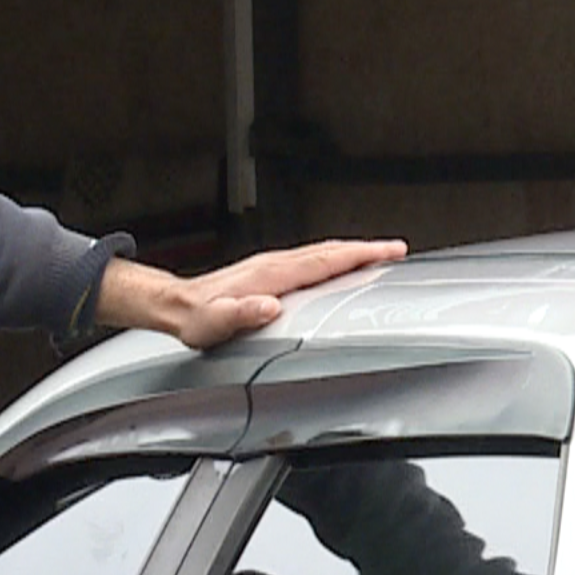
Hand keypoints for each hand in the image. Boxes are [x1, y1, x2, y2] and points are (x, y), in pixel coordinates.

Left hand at [100, 239, 408, 350]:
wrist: (177, 306)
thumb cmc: (197, 319)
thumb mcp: (215, 323)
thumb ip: (240, 314)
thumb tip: (267, 306)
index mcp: (271, 274)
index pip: (324, 260)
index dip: (358, 255)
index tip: (387, 252)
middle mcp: (275, 264)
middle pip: (330, 251)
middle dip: (365, 250)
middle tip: (397, 250)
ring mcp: (273, 266)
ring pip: (322, 254)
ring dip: (352, 254)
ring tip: (378, 257)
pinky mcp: (270, 273)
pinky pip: (312, 263)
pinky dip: (333, 261)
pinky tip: (339, 269)